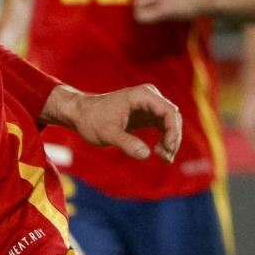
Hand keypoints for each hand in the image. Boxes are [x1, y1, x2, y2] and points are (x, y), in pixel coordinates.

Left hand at [45, 84, 181, 162]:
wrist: (81, 114)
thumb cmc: (91, 120)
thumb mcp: (107, 133)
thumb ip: (126, 143)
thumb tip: (146, 154)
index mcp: (142, 96)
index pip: (168, 111)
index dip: (173, 131)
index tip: (167, 149)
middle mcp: (149, 97)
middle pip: (173, 117)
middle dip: (173, 138)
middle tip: (166, 158)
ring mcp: (149, 105)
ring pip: (170, 122)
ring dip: (170, 140)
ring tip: (163, 158)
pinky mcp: (147, 114)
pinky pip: (164, 126)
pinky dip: (165, 139)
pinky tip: (159, 152)